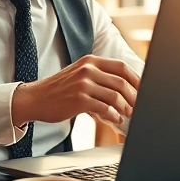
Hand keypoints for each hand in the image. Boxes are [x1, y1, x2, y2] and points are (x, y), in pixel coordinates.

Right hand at [12, 55, 139, 126]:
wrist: (36, 98)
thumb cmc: (60, 90)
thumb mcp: (79, 75)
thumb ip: (99, 77)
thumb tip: (124, 89)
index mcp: (90, 61)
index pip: (121, 67)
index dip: (136, 79)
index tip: (143, 90)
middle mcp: (88, 69)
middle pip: (121, 82)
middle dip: (134, 96)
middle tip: (138, 106)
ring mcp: (83, 84)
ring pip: (115, 95)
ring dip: (125, 107)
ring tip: (127, 114)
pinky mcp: (79, 100)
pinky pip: (104, 108)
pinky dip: (114, 115)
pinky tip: (115, 119)